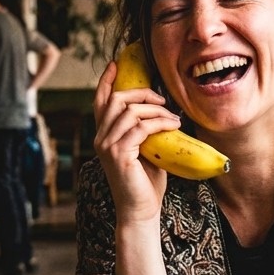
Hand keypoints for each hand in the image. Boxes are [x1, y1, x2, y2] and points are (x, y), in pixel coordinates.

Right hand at [93, 61, 176, 224]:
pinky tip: (173, 125)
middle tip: (162, 99)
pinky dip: (159, 123)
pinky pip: (140, 127)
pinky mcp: (118, 154)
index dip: (106, 81)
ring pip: (129, 111)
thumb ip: (144, 130)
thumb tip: (161, 109)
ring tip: (173, 117)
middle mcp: (100, 138)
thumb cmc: (146, 181)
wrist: (141, 210)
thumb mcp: (144, 149)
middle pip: (116, 100)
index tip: (116, 64)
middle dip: (141, 93)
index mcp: (104, 135)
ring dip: (155, 110)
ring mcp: (107, 146)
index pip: (100, 101)